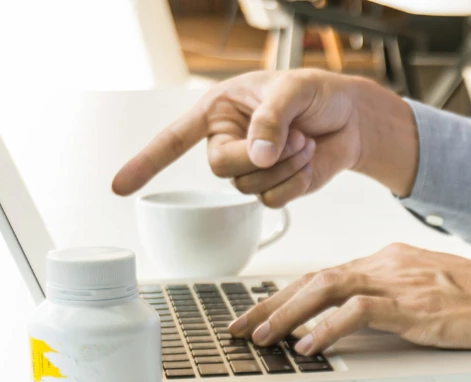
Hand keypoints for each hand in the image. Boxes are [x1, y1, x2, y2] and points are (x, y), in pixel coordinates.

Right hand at [111, 70, 418, 204]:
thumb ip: (270, 119)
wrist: (351, 118)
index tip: (119, 187)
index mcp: (218, 112)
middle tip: (294, 135)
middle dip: (260, 155)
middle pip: (222, 168)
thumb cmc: (317, 94)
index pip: (173, 139)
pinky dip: (296, 182)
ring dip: (285, 165)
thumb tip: (257, 156)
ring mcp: (251, 169)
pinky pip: (273, 200)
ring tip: (305, 141)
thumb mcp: (292, 91)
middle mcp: (228, 143)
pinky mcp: (275, 188)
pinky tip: (309, 159)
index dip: (146, 162)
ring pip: (250, 187)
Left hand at [230, 245, 470, 358]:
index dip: (288, 296)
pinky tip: (308, 346)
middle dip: (271, 305)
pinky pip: (356, 312)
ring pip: (325, 289)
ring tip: (262, 339)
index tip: (262, 315)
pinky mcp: (410, 304)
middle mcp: (387, 264)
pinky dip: (326, 328)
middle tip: (240, 328)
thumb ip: (393, 304)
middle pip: (314, 279)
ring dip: (287, 316)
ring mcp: (398, 281)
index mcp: (390, 261)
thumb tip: (357, 326)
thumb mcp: (429, 297)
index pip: (326, 275)